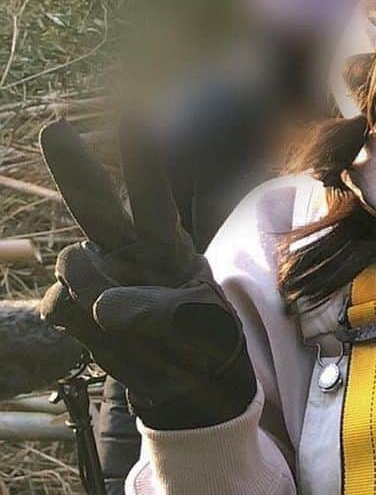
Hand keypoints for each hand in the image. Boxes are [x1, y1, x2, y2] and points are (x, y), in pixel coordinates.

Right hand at [38, 120, 254, 428]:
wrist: (182, 378)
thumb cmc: (201, 335)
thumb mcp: (201, 325)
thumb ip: (158, 313)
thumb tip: (100, 306)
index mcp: (165, 241)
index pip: (153, 198)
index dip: (142, 160)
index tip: (134, 116)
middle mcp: (123, 247)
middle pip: (95, 202)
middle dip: (74, 166)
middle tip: (55, 129)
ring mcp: (93, 273)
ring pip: (73, 265)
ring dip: (94, 292)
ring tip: (126, 321)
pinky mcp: (69, 305)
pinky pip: (58, 305)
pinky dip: (76, 322)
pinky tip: (102, 333)